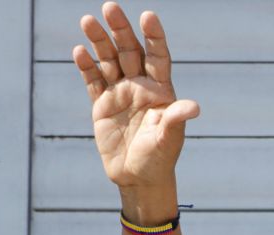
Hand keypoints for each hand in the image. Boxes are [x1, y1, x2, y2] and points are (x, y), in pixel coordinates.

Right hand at [72, 2, 198, 212]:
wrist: (138, 178)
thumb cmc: (160, 158)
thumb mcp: (169, 140)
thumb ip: (177, 120)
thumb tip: (194, 107)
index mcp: (161, 90)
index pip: (158, 57)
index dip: (154, 37)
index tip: (148, 16)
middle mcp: (140, 86)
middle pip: (130, 51)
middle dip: (120, 29)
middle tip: (110, 6)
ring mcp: (120, 93)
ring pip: (108, 60)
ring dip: (99, 41)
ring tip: (87, 20)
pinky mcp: (101, 105)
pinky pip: (93, 80)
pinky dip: (86, 66)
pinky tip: (79, 51)